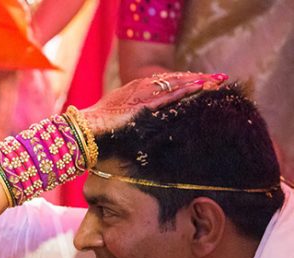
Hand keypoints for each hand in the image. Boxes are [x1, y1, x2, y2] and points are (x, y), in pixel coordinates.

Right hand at [81, 72, 228, 134]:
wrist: (83, 131)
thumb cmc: (96, 132)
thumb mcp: (118, 124)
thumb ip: (133, 122)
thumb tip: (142, 131)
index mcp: (133, 92)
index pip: (164, 83)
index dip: (185, 82)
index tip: (203, 84)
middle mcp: (138, 88)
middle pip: (173, 79)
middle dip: (197, 79)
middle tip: (220, 79)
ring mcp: (140, 93)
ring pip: (174, 82)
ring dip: (196, 82)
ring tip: (217, 81)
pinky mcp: (141, 102)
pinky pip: (168, 93)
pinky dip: (186, 89)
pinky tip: (201, 88)